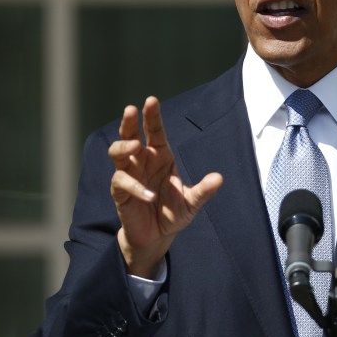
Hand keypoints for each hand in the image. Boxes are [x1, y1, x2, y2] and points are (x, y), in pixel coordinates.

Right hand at [108, 96, 222, 276]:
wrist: (157, 236)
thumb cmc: (173, 213)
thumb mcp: (192, 203)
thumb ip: (203, 191)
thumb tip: (219, 178)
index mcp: (160, 155)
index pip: (154, 130)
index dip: (152, 115)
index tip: (151, 100)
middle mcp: (142, 160)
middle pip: (130, 134)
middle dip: (129, 122)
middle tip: (131, 110)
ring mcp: (129, 174)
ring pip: (117, 153)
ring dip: (124, 146)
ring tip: (136, 146)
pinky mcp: (120, 192)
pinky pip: (121, 182)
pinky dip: (135, 186)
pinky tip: (150, 195)